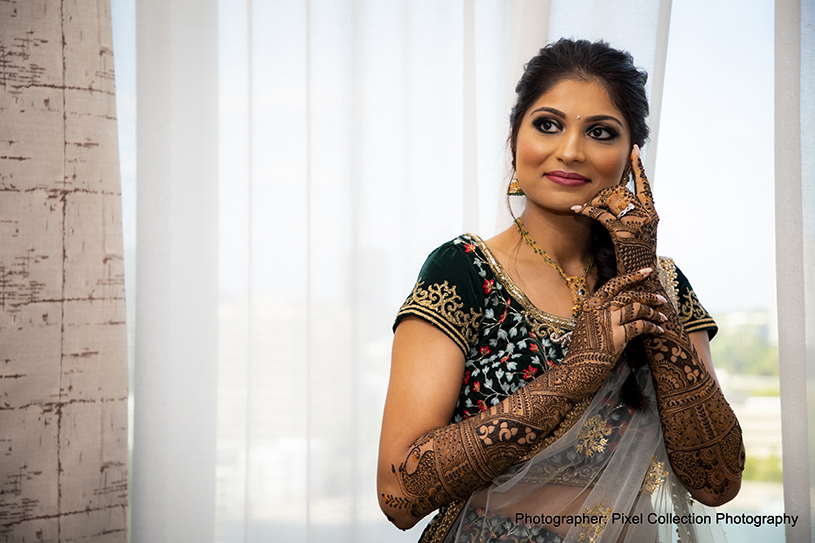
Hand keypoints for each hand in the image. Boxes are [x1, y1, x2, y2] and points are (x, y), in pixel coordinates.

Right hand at [550, 268, 666, 400]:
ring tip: (662, 318)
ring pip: (637, 308)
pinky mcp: (617, 336)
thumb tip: (624, 304)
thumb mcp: (588, 324)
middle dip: (648, 296)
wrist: (575, 371)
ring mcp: (607, 322)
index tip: (647, 271)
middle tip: (661, 300)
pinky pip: (641, 326)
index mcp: (590, 304)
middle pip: (629, 295)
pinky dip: (653, 327)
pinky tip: (659, 331)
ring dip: (653, 312)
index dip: (632, 276)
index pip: (614, 284)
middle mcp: (598, 309)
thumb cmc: (583, 350)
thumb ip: (601, 312)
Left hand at [571, 145, 658, 273]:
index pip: (644, 184)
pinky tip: (576, 210)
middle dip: (602, 193)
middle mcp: (647, 215)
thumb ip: (628, 216)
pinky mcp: (622, 232)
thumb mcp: (636, 233)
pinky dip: (586, 210)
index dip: (638, 166)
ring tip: (583, 208)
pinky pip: (600, 213)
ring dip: (593, 201)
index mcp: (652, 213)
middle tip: (590, 203)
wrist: (640, 281)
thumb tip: (611, 201)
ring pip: (610, 198)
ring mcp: (636, 223)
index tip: (633, 149)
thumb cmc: (633, 260)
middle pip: (620, 190)